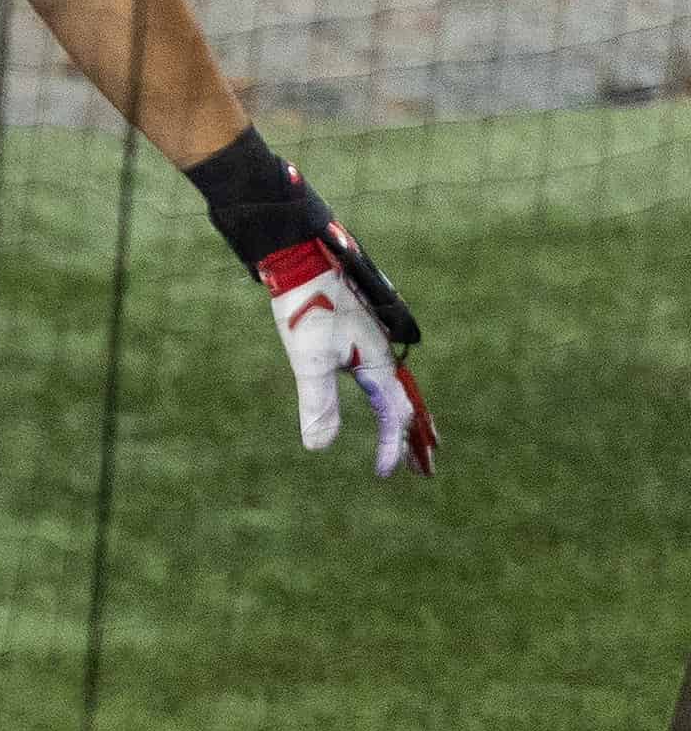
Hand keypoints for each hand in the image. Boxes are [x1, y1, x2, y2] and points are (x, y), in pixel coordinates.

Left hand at [256, 232, 436, 477]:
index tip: (384, 474)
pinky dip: (388, 388)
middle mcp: (383, 349)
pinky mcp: (358, 327)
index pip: (394, 414)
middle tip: (428, 467)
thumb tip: (319, 448)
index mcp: (378, 360)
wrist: (302, 257)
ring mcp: (373, 337)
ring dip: (406, 412)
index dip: (390, 446)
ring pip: (397, 383)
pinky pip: (381, 367)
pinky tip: (379, 390)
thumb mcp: (309, 359)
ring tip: (414, 435)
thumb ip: (318, 403)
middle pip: (408, 401)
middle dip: (416, 436)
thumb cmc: (306, 306)